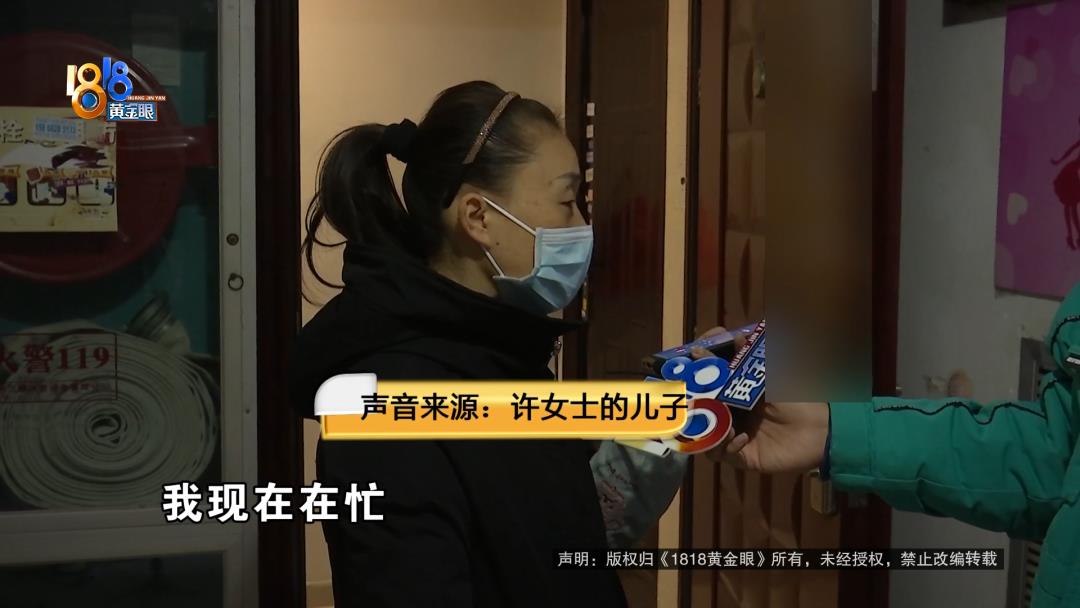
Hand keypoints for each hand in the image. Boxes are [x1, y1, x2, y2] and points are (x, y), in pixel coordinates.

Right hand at [689, 326, 828, 473]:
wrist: (819, 429)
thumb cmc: (797, 396)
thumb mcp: (771, 372)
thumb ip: (750, 355)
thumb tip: (731, 336)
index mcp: (734, 389)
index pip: (706, 377)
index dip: (696, 366)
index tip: (691, 354)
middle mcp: (729, 411)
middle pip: (696, 404)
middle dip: (690, 398)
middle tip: (687, 390)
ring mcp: (731, 433)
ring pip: (700, 432)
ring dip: (705, 424)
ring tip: (714, 417)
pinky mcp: (739, 455)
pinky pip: (718, 453)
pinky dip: (725, 445)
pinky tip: (740, 437)